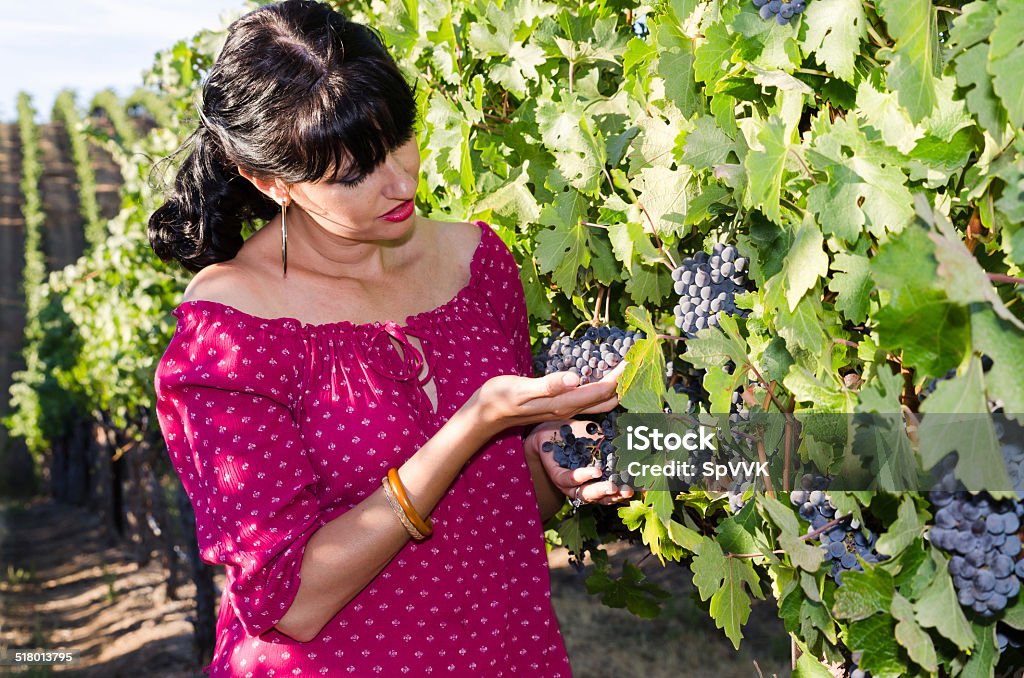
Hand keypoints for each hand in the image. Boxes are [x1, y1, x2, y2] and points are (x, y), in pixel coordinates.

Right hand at [471, 361, 626, 436]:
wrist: (487, 413)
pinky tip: (605, 378)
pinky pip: (590, 399)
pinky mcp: (560, 406)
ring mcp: (565, 410)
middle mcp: (570, 409)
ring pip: (600, 401)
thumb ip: (549, 385)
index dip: (621, 376)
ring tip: (630, 370)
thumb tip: (575, 378)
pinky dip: (603, 388)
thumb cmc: (501, 397)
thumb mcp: (522, 389)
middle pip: (608, 399)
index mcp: (565, 403)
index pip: (602, 391)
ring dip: (617, 387)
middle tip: (640, 362)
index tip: (635, 359)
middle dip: (626, 383)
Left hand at [526, 419, 634, 506]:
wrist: (552, 430)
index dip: (629, 489)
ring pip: (586, 494)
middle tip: (628, 491)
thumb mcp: (601, 436)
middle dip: (617, 495)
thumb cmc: (579, 434)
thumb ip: (617, 439)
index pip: (616, 489)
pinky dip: (582, 477)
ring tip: (613, 486)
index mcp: (599, 480)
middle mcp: (586, 486)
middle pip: (603, 497)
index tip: (645, 487)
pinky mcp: (558, 476)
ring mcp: (572, 484)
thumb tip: (642, 434)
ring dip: (600, 491)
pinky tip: (593, 472)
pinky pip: (569, 480)